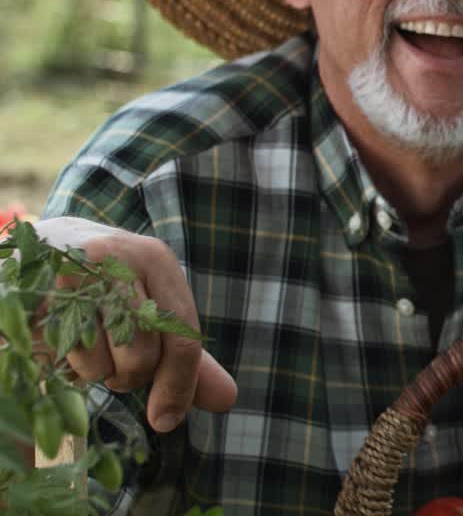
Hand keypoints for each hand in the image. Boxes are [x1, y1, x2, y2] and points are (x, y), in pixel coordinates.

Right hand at [34, 217, 237, 432]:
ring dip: (96, 370)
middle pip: (140, 355)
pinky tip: (64, 337)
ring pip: (97, 362)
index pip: (181, 339)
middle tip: (117, 358)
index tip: (166, 420)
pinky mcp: (32, 296)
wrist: (47, 247)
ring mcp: (68, 274)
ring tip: (90, 343)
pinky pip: (59, 359)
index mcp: (155, 260)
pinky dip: (65, 364)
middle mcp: (115, 259)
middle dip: (131, 375)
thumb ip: (187, 357)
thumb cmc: (112, 287)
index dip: (178, 386)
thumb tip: (227, 399)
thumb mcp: (155, 311)